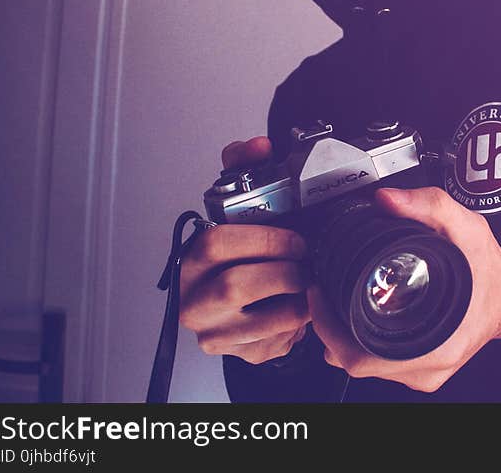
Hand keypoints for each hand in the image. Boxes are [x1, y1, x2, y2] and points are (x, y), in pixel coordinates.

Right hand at [179, 136, 310, 363]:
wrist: (240, 302)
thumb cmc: (242, 253)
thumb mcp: (239, 208)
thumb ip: (245, 168)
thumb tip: (258, 145)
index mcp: (192, 257)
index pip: (217, 242)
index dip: (264, 238)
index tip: (295, 238)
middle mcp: (194, 299)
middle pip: (238, 285)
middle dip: (284, 270)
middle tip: (305, 262)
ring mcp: (214, 332)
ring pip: (268, 318)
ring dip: (299, 299)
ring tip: (308, 284)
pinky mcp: (240, 354)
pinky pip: (280, 341)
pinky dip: (301, 322)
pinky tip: (301, 306)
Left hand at [311, 186, 500, 392]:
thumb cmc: (490, 272)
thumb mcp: (466, 227)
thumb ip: (427, 206)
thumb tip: (386, 200)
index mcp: (436, 343)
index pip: (359, 357)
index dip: (329, 328)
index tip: (319, 297)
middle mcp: (427, 366)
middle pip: (354, 362)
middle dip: (330, 328)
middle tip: (322, 295)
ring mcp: (424, 371)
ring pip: (365, 364)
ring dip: (344, 336)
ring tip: (336, 302)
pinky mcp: (422, 367)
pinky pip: (380, 362)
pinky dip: (362, 340)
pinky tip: (359, 317)